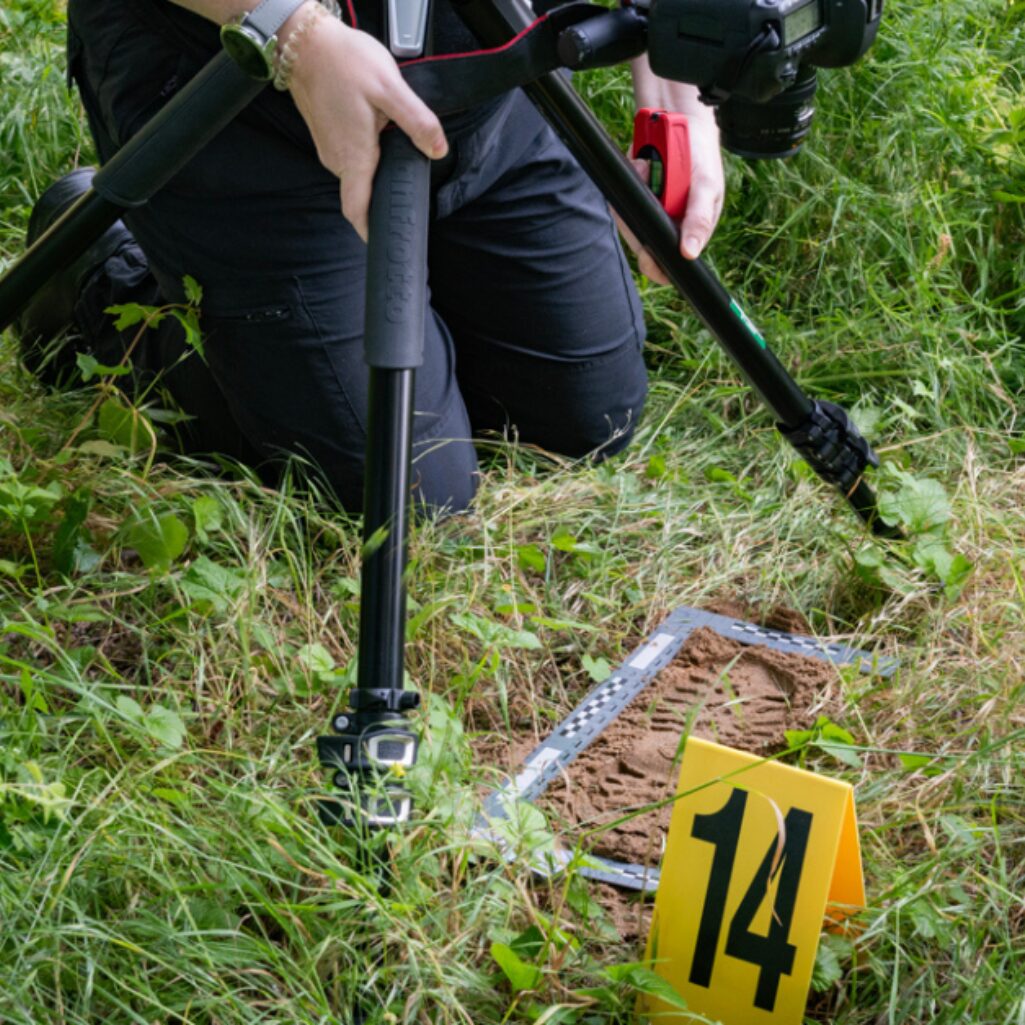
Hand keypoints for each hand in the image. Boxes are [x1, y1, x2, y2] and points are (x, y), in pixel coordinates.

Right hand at [288, 10, 447, 239]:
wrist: (303, 40)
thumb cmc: (343, 61)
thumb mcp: (389, 89)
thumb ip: (417, 122)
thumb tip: (438, 150)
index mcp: (353, 157)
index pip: (358, 210)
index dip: (370, 231)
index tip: (385, 242)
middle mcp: (337, 160)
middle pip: (361, 193)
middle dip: (382, 196)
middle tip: (405, 191)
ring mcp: (329, 149)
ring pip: (356, 173)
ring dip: (375, 171)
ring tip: (394, 155)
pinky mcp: (327, 136)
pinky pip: (349, 157)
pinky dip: (365, 154)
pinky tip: (377, 134)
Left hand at [621, 62, 725, 283]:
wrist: (681, 122)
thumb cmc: (701, 160)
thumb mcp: (707, 188)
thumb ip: (700, 220)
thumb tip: (690, 252)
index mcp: (684, 232)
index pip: (666, 264)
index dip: (656, 267)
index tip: (649, 256)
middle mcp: (661, 224)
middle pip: (640, 241)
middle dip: (640, 220)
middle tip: (650, 187)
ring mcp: (643, 208)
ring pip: (627, 217)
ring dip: (636, 192)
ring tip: (651, 165)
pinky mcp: (628, 192)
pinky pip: (619, 194)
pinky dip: (629, 177)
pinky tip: (643, 162)